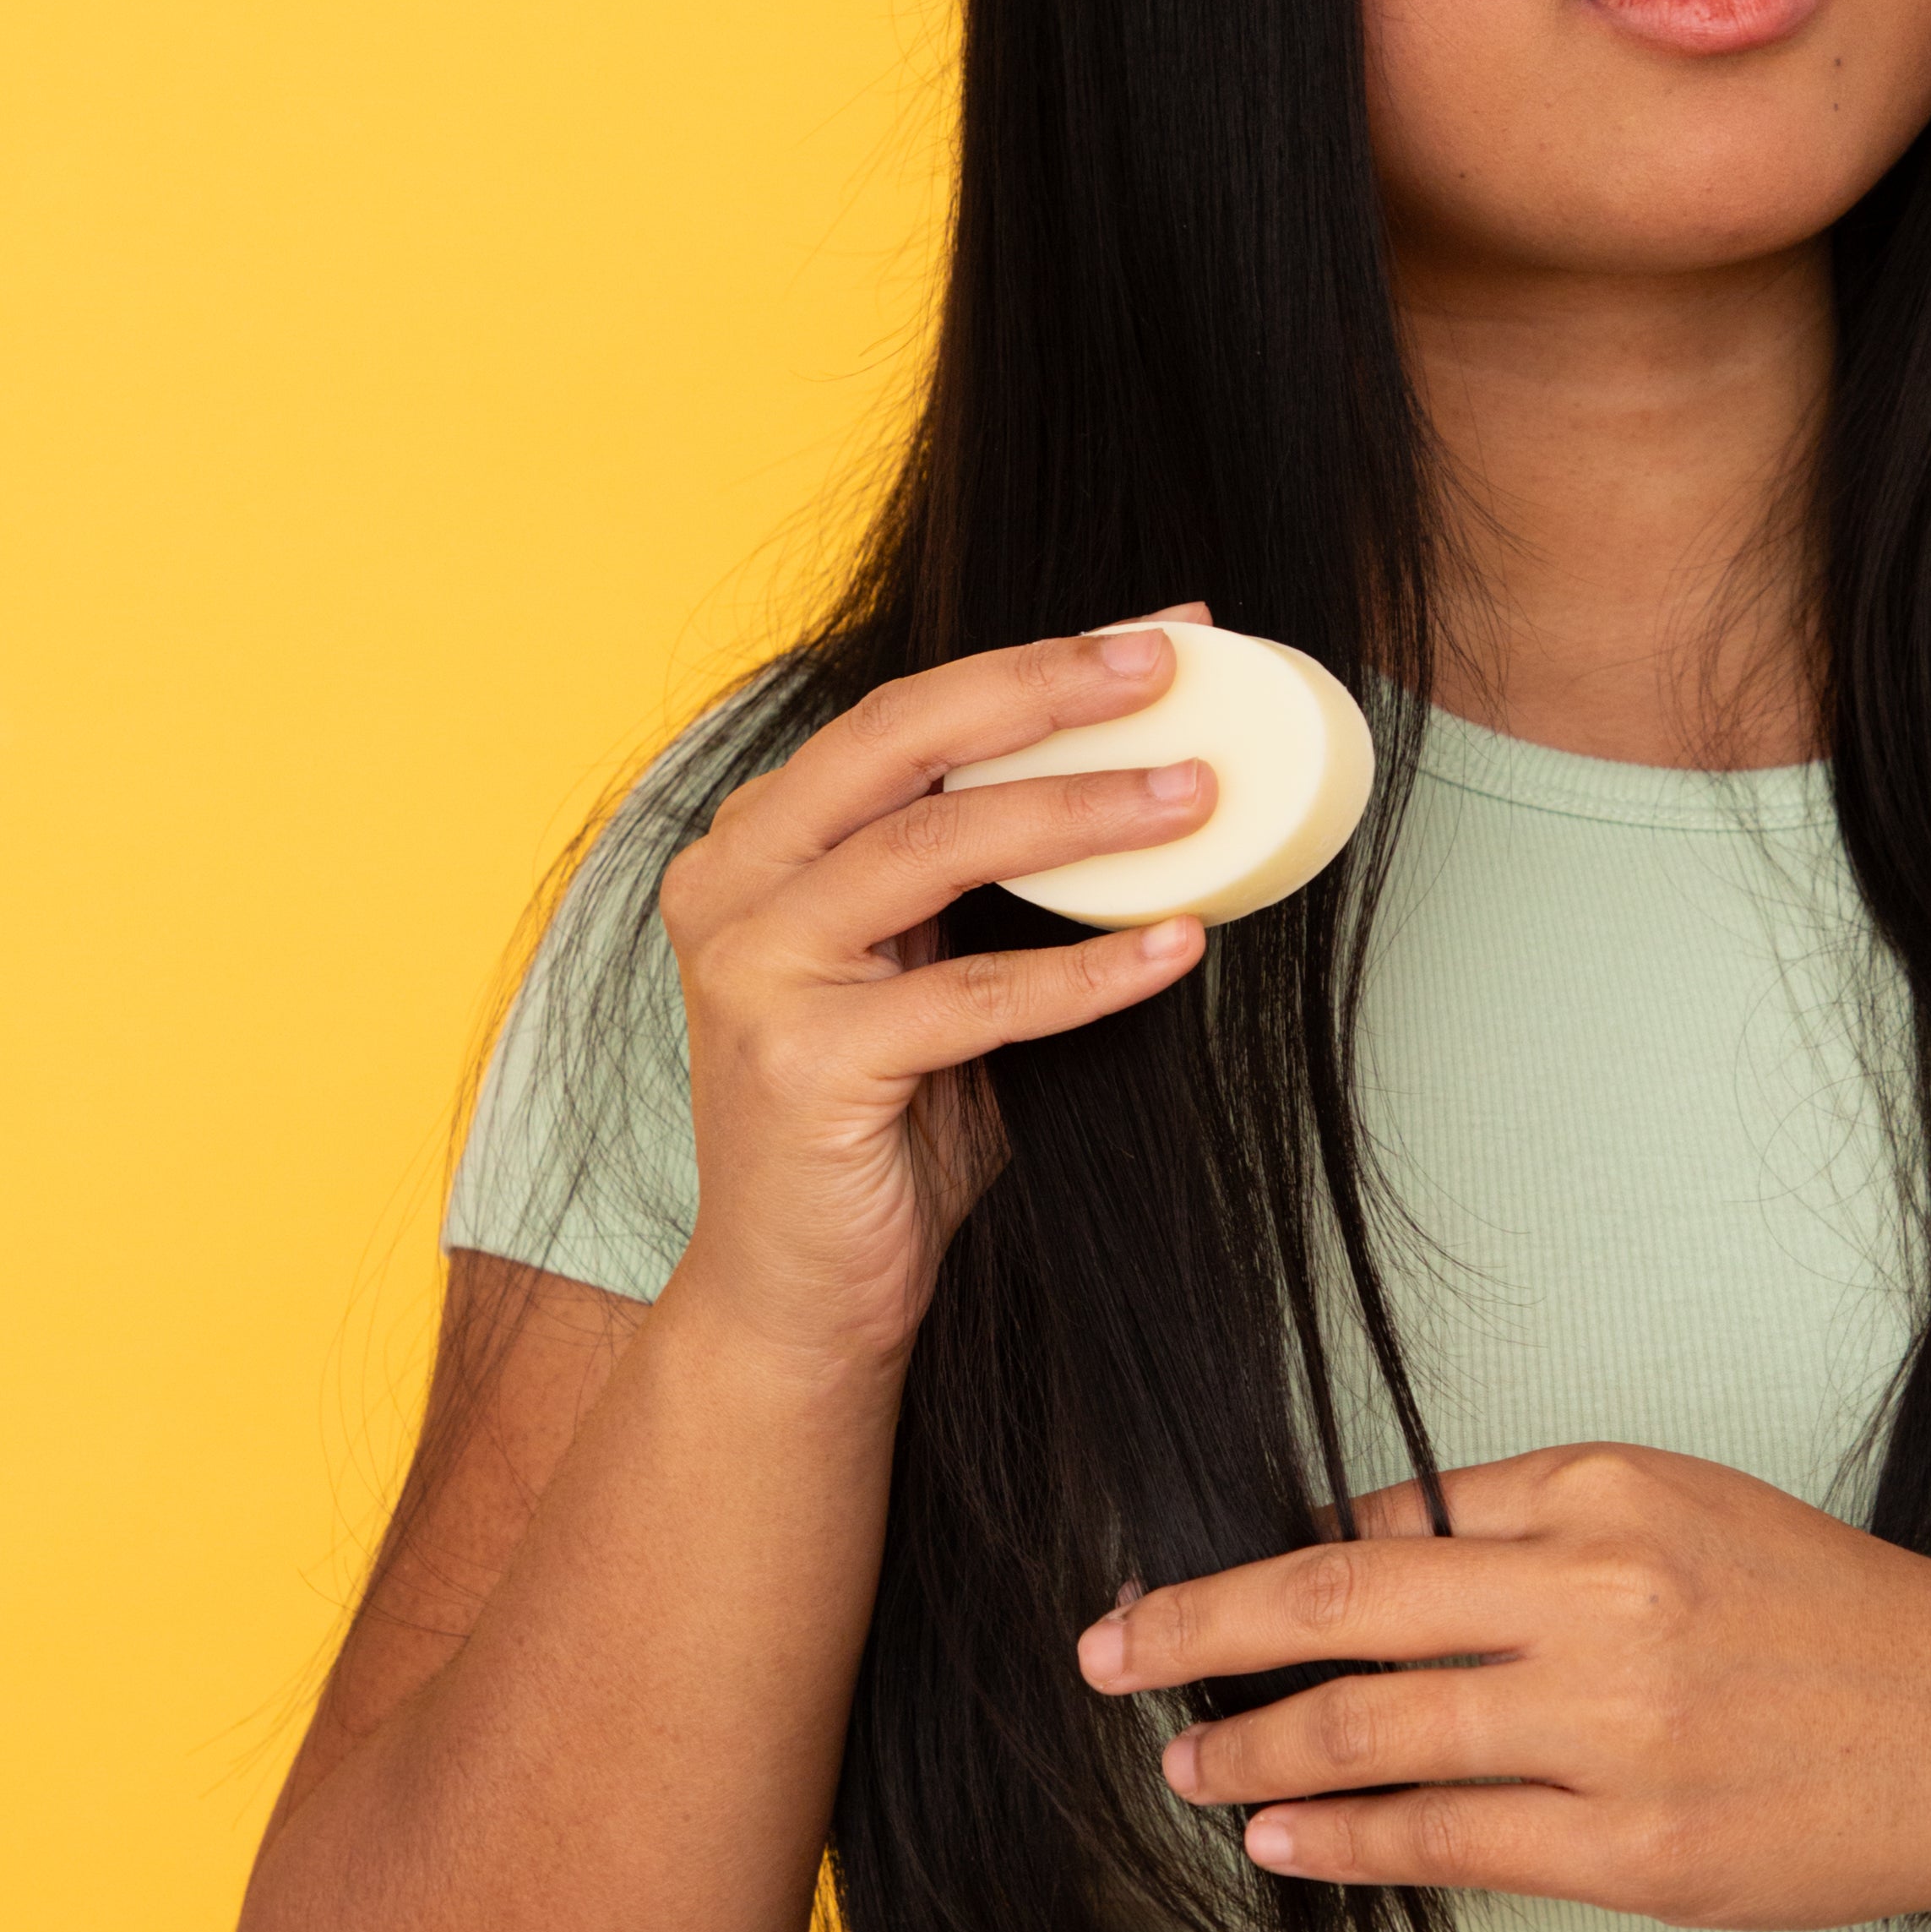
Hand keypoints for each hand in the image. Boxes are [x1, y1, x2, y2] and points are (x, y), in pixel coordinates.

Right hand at [656, 612, 1216, 1385]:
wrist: (796, 1297)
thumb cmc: (881, 1129)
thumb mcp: (929, 972)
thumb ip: (989, 885)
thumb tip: (1154, 784)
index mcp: (760, 841)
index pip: (907, 716)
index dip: (1035, 664)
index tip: (1160, 634)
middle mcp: (733, 883)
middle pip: (902, 742)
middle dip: (1044, 689)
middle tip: (1167, 667)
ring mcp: (756, 970)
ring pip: (932, 851)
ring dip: (1081, 815)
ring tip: (1196, 796)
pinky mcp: (804, 1063)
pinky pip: (974, 996)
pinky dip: (1086, 970)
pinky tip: (1177, 946)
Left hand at [1075, 1440, 1930, 1930]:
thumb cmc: (1819, 1615)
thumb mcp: (1676, 1510)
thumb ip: (1522, 1526)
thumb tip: (1358, 1553)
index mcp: (1598, 1492)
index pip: (1384, 1520)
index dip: (1263, 1560)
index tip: (1181, 1583)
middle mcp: (1595, 1598)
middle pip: (1338, 1609)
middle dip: (1197, 1629)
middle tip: (1104, 1649)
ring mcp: (1613, 1731)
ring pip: (1373, 1734)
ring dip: (1251, 1749)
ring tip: (1184, 1759)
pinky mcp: (1636, 1850)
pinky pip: (1448, 1842)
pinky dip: (1342, 1836)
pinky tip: (1281, 1835)